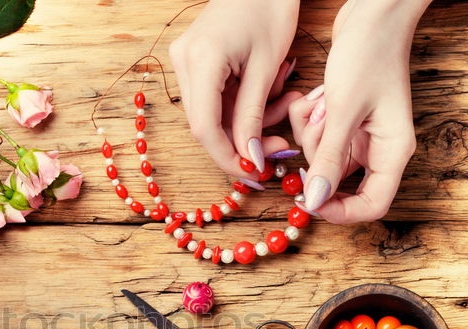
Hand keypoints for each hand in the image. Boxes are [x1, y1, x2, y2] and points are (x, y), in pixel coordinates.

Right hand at [170, 0, 301, 176]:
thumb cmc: (270, 8)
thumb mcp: (268, 67)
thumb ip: (254, 116)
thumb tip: (250, 158)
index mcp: (200, 61)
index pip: (205, 127)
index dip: (228, 156)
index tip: (253, 173)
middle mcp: (183, 62)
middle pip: (206, 123)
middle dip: (242, 140)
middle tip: (278, 146)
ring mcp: (185, 61)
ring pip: (213, 114)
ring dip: (247, 121)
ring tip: (283, 103)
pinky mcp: (194, 61)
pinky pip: (216, 98)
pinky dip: (242, 105)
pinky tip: (267, 93)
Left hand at [289, 0, 427, 222]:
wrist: (372, 12)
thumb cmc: (368, 54)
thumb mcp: (343, 110)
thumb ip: (329, 159)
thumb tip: (316, 202)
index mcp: (393, 151)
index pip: (372, 204)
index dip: (340, 211)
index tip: (309, 202)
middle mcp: (380, 147)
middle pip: (340, 180)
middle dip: (318, 159)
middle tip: (315, 129)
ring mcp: (362, 133)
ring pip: (323, 156)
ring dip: (310, 135)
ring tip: (317, 103)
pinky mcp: (345, 119)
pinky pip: (317, 134)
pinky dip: (307, 120)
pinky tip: (312, 96)